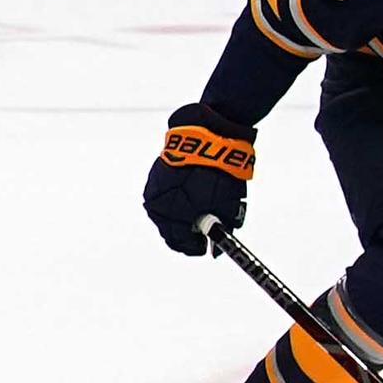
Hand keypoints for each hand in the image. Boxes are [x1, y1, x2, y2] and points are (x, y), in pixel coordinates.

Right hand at [144, 105, 255, 256]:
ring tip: (196, 206)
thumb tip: (217, 246)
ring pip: (164, 213)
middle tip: (202, 227)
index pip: (180, 242)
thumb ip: (221, 229)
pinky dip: (173, 199)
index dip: (194, 246)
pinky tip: (187, 192)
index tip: (205, 245)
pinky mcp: (155, 175)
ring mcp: (154, 190)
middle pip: (169, 231)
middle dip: (186, 232)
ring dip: (178, 215)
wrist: (208, 135)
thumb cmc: (220, 172)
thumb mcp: (228, 205)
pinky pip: (161, 196)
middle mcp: (159, 206)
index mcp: (176, 216)